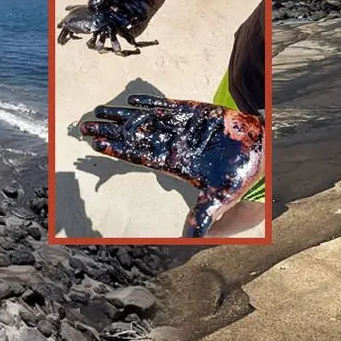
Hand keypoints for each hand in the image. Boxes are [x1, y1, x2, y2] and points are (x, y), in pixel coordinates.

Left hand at [79, 95, 263, 237]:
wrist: (259, 149)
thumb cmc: (239, 174)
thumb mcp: (220, 198)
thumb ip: (204, 216)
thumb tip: (192, 239)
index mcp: (173, 164)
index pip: (137, 156)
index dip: (117, 150)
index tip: (95, 145)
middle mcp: (171, 144)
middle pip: (133, 137)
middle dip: (109, 131)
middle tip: (82, 127)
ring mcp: (179, 127)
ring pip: (144, 120)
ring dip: (121, 115)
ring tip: (98, 111)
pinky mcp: (191, 112)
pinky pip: (166, 107)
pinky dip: (149, 103)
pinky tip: (130, 101)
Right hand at [87, 0, 177, 31]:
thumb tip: (92, 6)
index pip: (98, 9)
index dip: (94, 17)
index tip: (90, 24)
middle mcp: (119, 2)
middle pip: (109, 20)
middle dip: (105, 28)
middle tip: (102, 34)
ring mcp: (132, 7)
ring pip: (122, 25)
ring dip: (118, 32)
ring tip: (114, 36)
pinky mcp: (146, 12)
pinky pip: (138, 26)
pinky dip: (133, 31)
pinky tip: (128, 34)